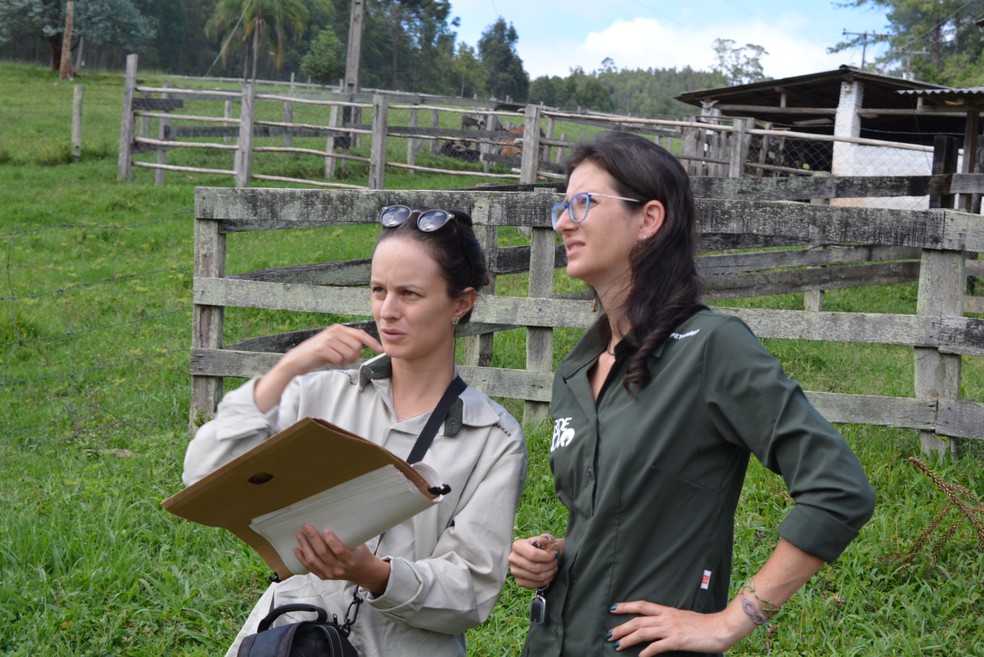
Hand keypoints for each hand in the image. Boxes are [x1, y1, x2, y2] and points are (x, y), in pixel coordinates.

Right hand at [254, 325, 381, 410]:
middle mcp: (334, 331)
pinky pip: (339, 359)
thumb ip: (348, 344)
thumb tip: (363, 347)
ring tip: (334, 359)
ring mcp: (328, 339)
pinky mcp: (323, 348)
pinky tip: (328, 360)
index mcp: (339, 329)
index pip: (360, 334)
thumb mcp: (335, 346)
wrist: (297, 360)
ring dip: (344, 360)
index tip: (380, 349)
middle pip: (357, 346)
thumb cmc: (318, 354)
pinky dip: (336, 363)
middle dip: (353, 356)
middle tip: (342, 359)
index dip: (372, 342)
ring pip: (350, 353)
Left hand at [293, 524, 389, 594]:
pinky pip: (310, 567)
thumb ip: (347, 536)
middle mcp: (339, 569)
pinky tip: (296, 549)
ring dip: (305, 546)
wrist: (362, 572)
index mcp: (350, 560)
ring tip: (299, 535)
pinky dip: (301, 558)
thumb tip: (334, 519)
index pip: (339, 551)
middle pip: (323, 553)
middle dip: (313, 538)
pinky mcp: (323, 576)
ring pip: (313, 561)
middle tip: (307, 526)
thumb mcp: (359, 545)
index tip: (326, 529)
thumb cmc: (361, 554)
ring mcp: (330, 574)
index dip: (331, 540)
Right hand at [508, 534, 561, 589]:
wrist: (542, 555)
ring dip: (549, 573)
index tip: (554, 555)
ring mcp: (514, 571)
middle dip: (549, 566)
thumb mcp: (547, 539)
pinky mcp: (519, 581)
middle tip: (555, 562)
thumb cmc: (544, 546)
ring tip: (554, 568)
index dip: (546, 557)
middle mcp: (513, 558)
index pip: (532, 555)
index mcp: (517, 545)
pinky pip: (534, 584)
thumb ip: (546, 538)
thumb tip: (543, 541)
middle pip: (534, 567)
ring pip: (536, 577)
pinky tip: (549, 574)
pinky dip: (545, 581)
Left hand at [607, 600, 744, 655]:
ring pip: (643, 632)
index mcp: (667, 611)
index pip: (642, 605)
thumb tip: (659, 625)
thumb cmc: (704, 625)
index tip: (613, 608)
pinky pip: (657, 646)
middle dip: (621, 627)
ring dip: (628, 639)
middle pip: (638, 620)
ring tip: (617, 645)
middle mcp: (666, 618)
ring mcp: (671, 629)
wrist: (720, 628)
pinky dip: (646, 652)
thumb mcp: (683, 618)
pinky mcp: (677, 640)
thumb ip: (670, 620)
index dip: (626, 606)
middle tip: (609, 634)